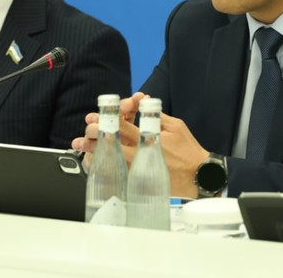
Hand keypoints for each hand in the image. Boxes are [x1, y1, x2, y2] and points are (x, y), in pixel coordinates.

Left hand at [71, 92, 211, 197]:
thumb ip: (157, 114)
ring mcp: (139, 168)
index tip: (95, 117)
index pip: (123, 124)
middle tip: (85, 133)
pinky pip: (117, 174)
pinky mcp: (140, 180)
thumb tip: (144, 101)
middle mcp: (141, 152)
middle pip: (112, 141)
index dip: (107, 119)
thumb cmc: (190, 150)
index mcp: (149, 136)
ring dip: (94, 153)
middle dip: (95, 135)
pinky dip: (105, 168)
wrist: (200, 176)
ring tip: (82, 149)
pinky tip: (94, 165)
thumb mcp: (177, 127)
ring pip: (111, 158)